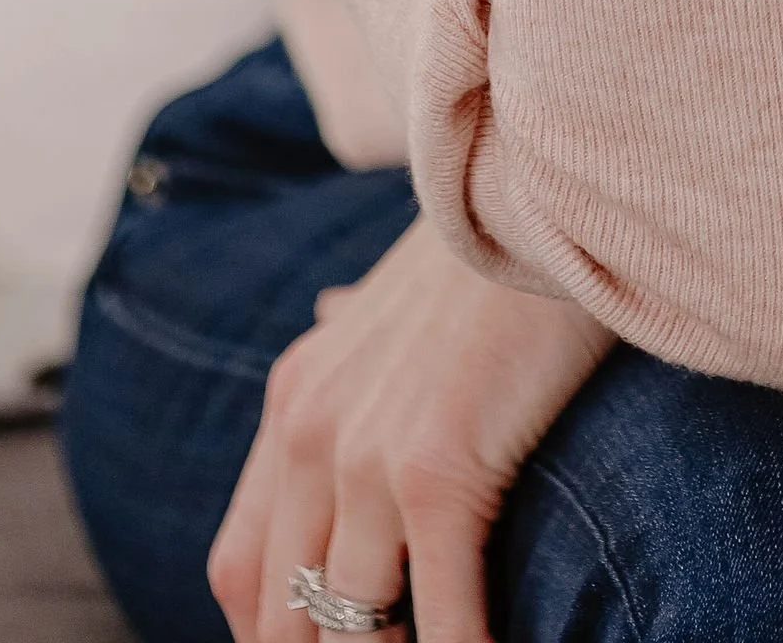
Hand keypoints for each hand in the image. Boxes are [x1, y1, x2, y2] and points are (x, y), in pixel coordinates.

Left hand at [206, 215, 610, 642]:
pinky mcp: (439, 471)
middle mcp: (309, 437)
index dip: (274, 638)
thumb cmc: (486, 247)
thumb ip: (347, 335)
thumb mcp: (387, 295)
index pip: (242, 575)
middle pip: (284, 619)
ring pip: (353, 631)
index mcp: (293, 403)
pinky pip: (439, 617)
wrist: (539, 185)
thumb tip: (325, 316)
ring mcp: (366, 459)